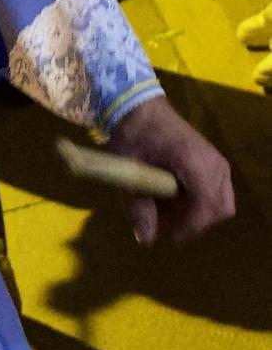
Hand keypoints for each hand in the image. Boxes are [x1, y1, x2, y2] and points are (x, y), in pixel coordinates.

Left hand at [108, 97, 233, 244]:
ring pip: (221, 203)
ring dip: (197, 212)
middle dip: (196, 222)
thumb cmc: (134, 135)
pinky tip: (173, 194)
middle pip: (221, 209)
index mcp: (194, 160)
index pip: (207, 204)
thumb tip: (145, 240)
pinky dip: (199, 202)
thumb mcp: (129, 170)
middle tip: (169, 222)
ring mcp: (218, 162)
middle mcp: (214, 163)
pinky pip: (217, 192)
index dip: (191, 226)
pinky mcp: (215, 164)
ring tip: (167, 204)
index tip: (170, 236)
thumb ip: (138, 205)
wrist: (141, 109)